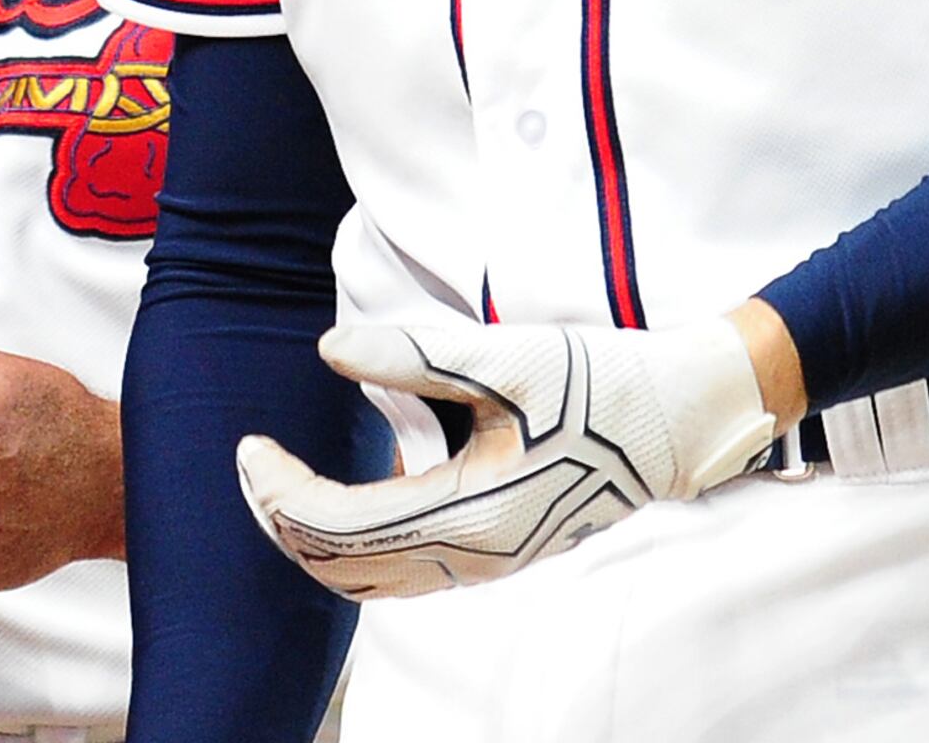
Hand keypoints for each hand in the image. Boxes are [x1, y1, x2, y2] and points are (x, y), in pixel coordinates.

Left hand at [233, 315, 780, 601]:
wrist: (679, 420)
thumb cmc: (602, 383)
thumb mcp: (509, 358)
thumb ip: (414, 354)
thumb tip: (329, 349)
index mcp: (473, 519)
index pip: (337, 528)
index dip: (278, 491)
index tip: (249, 445)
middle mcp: (475, 560)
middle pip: (341, 568)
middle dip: (282, 518)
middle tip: (252, 463)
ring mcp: (488, 565)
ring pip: (369, 580)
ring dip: (315, 537)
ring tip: (283, 479)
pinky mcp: (497, 554)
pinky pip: (403, 570)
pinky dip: (358, 540)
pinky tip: (359, 482)